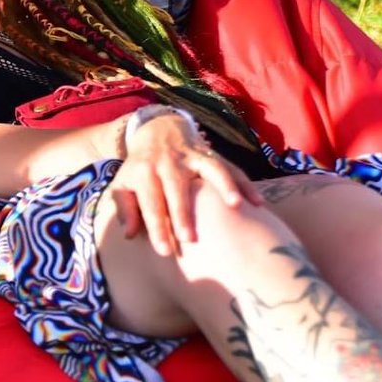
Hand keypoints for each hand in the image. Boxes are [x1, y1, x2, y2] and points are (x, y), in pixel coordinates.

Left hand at [109, 113, 262, 255]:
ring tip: (235, 206)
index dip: (156, 226)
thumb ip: (124, 208)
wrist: (156, 131)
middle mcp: (168, 162)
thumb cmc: (140, 170)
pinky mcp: (210, 154)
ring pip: (209, 169)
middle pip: (176, 187)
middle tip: (190, 239)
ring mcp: (191, 156)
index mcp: (143, 171)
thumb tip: (129, 234)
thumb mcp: (123, 184)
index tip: (164, 251)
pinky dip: (244, 183)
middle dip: (183, 213)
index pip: (150, 201)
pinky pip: (230, 167)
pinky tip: (257, 202)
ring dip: (223, 185)